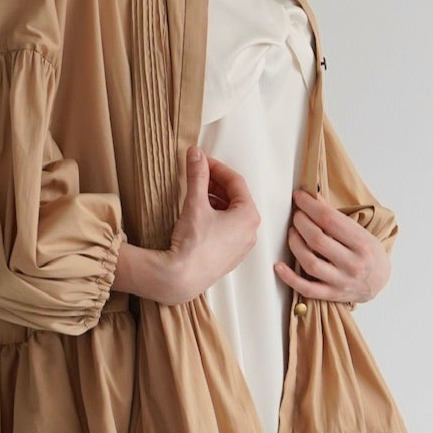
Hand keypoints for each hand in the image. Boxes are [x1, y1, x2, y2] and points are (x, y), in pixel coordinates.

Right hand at [161, 148, 260, 302]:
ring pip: (231, 214)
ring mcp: (242, 246)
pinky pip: (228, 229)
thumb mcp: (195, 203)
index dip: (217, 167)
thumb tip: (196, 154)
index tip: (201, 161)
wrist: (181, 278)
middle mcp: (251, 232)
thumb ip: (197, 175)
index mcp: (249, 216)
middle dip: (216, 184)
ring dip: (215, 200)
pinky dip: (216, 217)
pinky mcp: (230, 256)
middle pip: (235, 197)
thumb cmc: (192, 244)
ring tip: (195, 193)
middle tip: (198, 174)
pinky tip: (199, 214)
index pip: (236, 182)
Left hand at [273, 186, 390, 305]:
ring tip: (292, 233)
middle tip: (297, 216)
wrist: (379, 281)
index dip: (310, 206)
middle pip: (317, 240)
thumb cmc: (368, 253)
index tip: (299, 197)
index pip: (330, 220)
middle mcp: (352, 264)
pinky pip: (306, 288)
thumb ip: (336, 218)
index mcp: (362, 244)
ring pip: (310, 263)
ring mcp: (341, 281)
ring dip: (295, 244)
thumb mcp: (360, 232)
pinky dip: (290, 278)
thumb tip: (312, 198)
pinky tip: (279, 266)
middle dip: (301, 223)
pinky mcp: (331, 294)